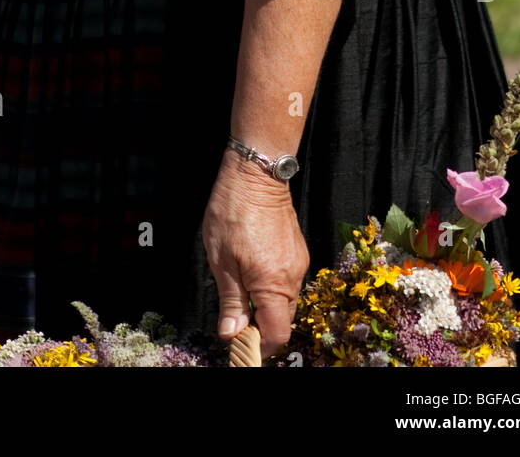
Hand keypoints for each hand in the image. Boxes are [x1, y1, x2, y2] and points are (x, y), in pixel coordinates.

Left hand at [202, 148, 308, 360]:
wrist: (256, 173)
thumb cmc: (233, 213)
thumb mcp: (221, 261)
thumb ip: (231, 301)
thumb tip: (231, 335)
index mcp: (273, 285)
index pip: (277, 334)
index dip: (258, 344)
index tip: (239, 341)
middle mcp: (292, 277)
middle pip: (282, 318)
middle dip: (261, 323)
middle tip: (235, 314)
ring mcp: (298, 262)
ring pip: (285, 298)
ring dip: (265, 302)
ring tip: (240, 285)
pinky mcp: (297, 249)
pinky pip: (287, 278)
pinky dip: (271, 283)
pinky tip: (251, 267)